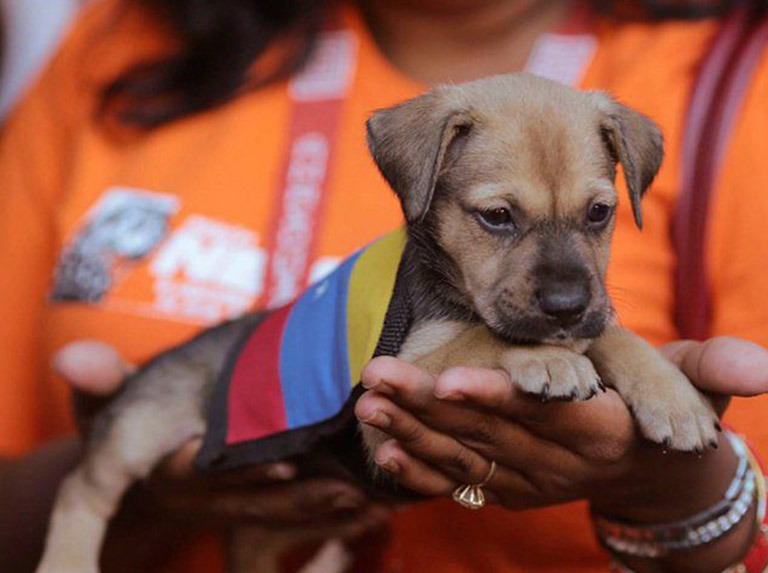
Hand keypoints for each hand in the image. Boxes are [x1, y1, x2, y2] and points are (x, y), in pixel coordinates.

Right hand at [54, 341, 388, 569]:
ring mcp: (227, 505)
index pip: (204, 477)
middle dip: (301, 501)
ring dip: (323, 510)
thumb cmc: (125, 416)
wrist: (135, 449)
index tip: (285, 468)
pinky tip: (370, 506)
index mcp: (165, 469)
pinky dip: (327, 515)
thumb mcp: (104, 399)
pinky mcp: (252, 505)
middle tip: (351, 489)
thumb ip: (98, 381)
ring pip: (279, 513)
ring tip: (372, 499)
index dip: (242, 474)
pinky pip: (292, 514)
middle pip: (253, 503)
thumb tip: (74, 357)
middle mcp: (201, 497)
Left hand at [354, 337, 767, 571]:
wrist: (644, 475)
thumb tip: (762, 367)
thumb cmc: (662, 418)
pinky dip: (417, 471)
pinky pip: (456, 484)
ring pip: (461, 458)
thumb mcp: (694, 396)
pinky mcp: (503, 487)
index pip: (545, 416)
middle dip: (429, 408)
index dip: (501, 400)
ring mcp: (525, 481)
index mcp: (598, 432)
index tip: (453, 378)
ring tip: (366, 404)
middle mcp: (556, 464)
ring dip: (410, 433)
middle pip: (487, 435)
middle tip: (378, 377)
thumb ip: (711, 375)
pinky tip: (381, 451)